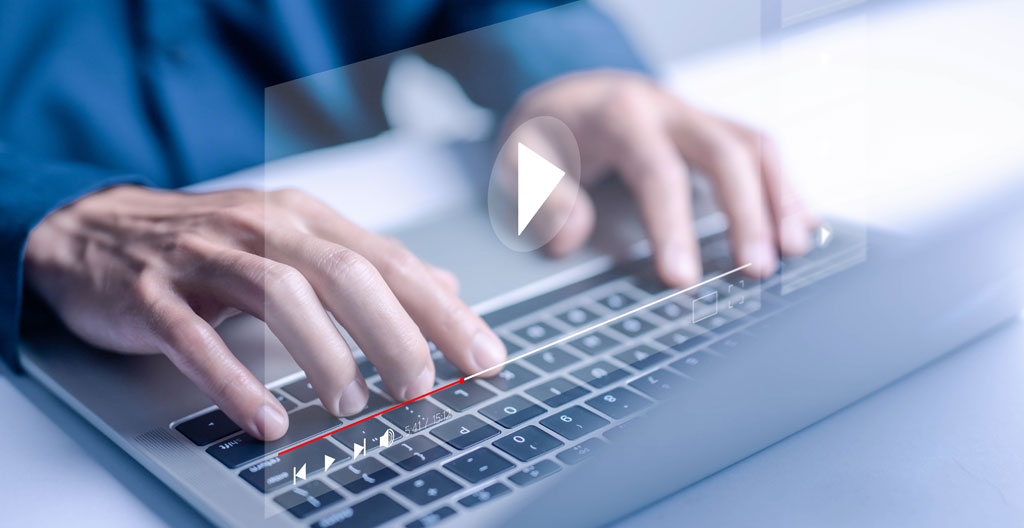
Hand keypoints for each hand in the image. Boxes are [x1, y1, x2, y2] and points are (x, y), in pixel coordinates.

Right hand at [24, 186, 506, 439]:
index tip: (483, 355)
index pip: (389, 260)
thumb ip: (367, 263)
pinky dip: (235, 378)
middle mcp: (263, 229)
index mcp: (304, 219)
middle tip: (423, 384)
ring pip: (280, 295)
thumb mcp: (293, 240)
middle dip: (395, 331)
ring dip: (326, 353)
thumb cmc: (207, 240)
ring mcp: (206, 257)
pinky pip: (197, 336)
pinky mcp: (154, 293)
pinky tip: (266, 417)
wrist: (95, 227)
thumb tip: (444, 287)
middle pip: (345, 273)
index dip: (442, 309)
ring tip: (353, 403)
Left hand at [503, 70, 817, 284]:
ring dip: (780, 199)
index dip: (672, 225)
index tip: (682, 278)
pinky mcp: (712, 131)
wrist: (566, 95)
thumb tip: (572, 236)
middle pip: (725, 152)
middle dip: (746, 213)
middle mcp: (668, 110)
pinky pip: (760, 153)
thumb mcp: (519, 160)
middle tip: (756, 271)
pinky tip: (798, 228)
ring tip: (794, 252)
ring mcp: (696, 117)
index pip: (657, 170)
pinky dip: (783, 190)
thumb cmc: (548, 132)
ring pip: (755, 147)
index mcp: (620, 115)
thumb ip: (540, 197)